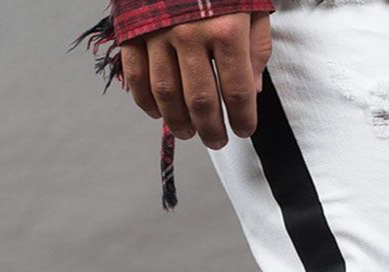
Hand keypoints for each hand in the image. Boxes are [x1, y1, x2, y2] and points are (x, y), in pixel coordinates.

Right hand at [120, 13, 271, 148]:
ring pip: (167, 94)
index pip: (237, 91)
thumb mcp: (251, 4)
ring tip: (189, 133)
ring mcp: (157, 34)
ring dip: (179, 121)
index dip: (242, 118)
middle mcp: (190, 35)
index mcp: (226, 30)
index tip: (244, 130)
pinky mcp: (132, 30)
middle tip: (216, 141)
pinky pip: (137, 76)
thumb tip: (251, 90)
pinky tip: (158, 114)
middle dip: (211, 129)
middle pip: (202, 101)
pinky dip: (146, 101)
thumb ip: (255, 46)